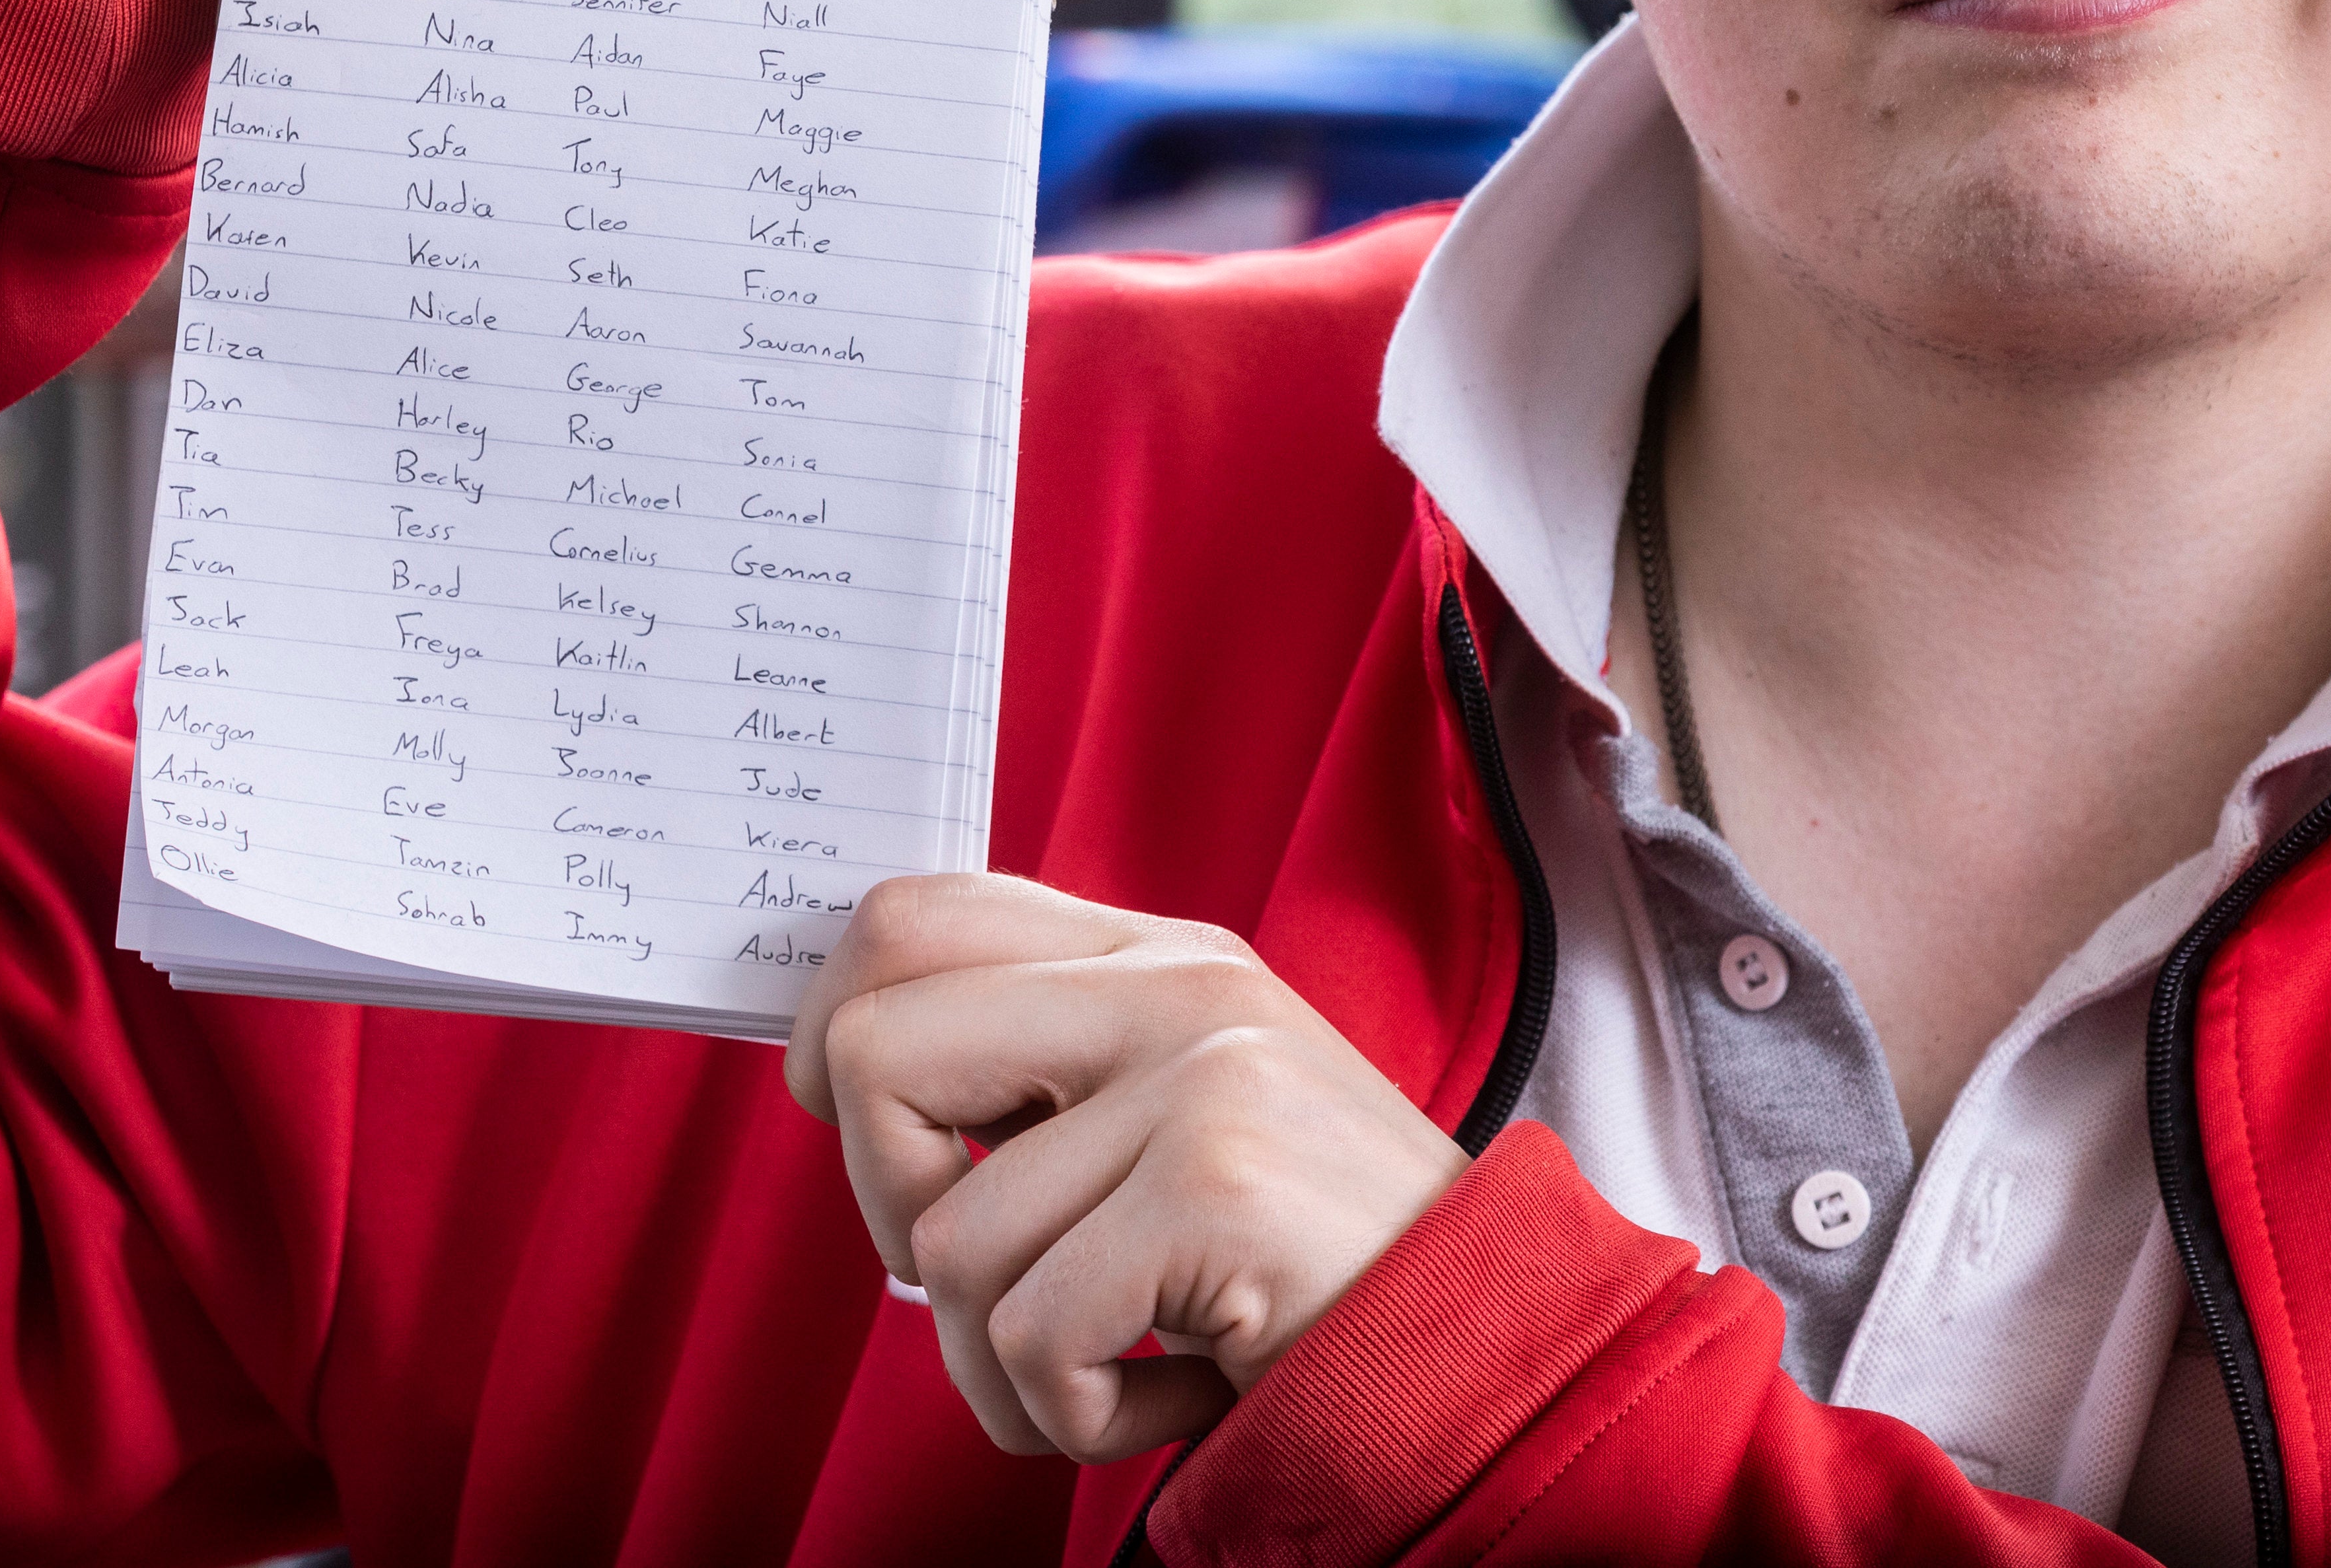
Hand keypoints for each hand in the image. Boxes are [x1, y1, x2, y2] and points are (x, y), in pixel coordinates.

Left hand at [785, 873, 1468, 1460]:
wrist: (1496, 1349)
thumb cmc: (1310, 1265)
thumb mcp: (1181, 1121)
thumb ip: (1051, 1069)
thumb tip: (844, 1066)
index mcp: (1160, 955)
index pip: (916, 916)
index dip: (834, 1025)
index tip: (857, 1124)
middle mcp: (1179, 989)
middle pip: (874, 1052)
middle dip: (890, 1205)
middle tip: (993, 1278)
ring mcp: (1202, 1076)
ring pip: (947, 1243)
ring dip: (1011, 1365)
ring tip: (1131, 1358)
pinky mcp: (1216, 1186)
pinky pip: (1027, 1335)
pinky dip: (1078, 1414)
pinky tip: (1179, 1390)